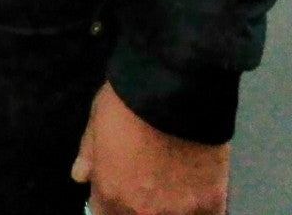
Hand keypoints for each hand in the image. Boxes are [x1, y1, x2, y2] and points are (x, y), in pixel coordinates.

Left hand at [73, 82, 228, 214]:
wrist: (175, 89)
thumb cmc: (128, 100)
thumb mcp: (97, 119)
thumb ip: (89, 154)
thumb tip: (81, 176)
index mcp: (110, 193)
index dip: (111, 202)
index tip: (119, 190)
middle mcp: (142, 212)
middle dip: (139, 205)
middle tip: (149, 182)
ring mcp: (177, 212)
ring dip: (170, 207)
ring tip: (173, 184)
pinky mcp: (210, 204)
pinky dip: (200, 207)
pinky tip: (198, 191)